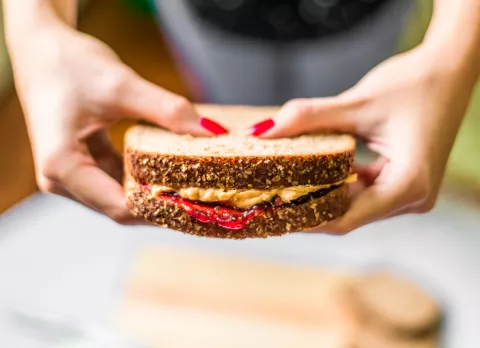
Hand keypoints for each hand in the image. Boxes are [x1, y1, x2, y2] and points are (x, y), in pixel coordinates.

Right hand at [11, 26, 226, 223]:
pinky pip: (115, 181)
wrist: (40, 47)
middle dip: (160, 204)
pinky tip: (167, 172)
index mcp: (62, 165)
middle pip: (119, 206)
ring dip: (152, 193)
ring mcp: (68, 174)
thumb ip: (167, 110)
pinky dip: (140, 178)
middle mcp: (60, 179)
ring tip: (191, 187)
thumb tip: (210, 131)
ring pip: (119, 197)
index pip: (120, 206)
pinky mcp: (79, 165)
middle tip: (203, 199)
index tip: (198, 204)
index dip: (161, 209)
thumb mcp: (122, 86)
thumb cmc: (69, 63)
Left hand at [247, 46, 476, 233]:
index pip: (345, 219)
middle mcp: (413, 198)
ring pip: (354, 204)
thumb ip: (308, 117)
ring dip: (322, 194)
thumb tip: (262, 132)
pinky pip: (364, 191)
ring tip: (284, 184)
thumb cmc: (415, 83)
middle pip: (348, 214)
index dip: (305, 219)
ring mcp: (410, 192)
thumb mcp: (357, 103)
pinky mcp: (403, 181)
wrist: (450, 68)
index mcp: (408, 185)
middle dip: (309, 205)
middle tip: (269, 197)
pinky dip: (339, 183)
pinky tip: (314, 171)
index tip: (272, 212)